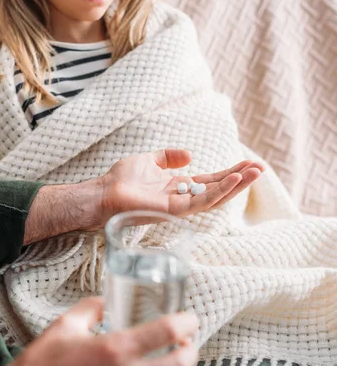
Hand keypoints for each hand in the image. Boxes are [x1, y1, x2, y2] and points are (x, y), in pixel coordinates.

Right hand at [11, 297, 198, 365]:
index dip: (185, 322)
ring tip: (173, 358)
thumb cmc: (43, 364)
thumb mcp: (64, 325)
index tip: (189, 317)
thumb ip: (90, 308)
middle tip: (187, 341)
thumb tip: (106, 301)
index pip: (165, 331)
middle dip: (191, 350)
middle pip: (180, 364)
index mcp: (114, 348)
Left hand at [94, 149, 263, 227]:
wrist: (103, 192)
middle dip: (240, 179)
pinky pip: (202, 202)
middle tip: (261, 168)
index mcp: (177, 187)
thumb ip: (168, 157)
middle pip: (218, 190)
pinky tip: (234, 179)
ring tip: (255, 171)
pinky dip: (219, 191)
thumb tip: (190, 155)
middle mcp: (182, 198)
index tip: (249, 163)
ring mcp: (179, 206)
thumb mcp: (148, 160)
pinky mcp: (174, 210)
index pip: (210, 181)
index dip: (229, 173)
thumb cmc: (121, 179)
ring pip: (215, 198)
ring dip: (237, 185)